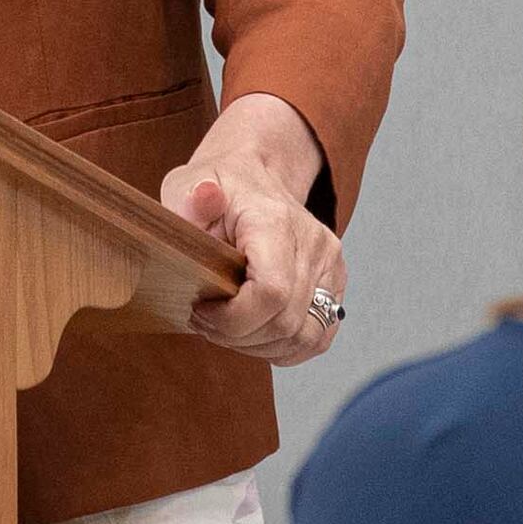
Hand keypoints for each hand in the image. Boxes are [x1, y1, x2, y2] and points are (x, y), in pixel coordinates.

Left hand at [159, 93, 344, 367]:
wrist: (254, 177)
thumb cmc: (218, 187)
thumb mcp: (188, 184)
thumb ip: (190, 201)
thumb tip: (204, 198)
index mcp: (276, 221)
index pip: (271, 292)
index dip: (232, 319)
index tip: (200, 309)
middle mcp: (313, 244)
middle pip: (284, 322)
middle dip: (236, 335)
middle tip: (204, 321)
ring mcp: (329, 265)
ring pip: (304, 337)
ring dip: (259, 345)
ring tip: (226, 327)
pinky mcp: (334, 283)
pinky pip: (318, 336)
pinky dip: (284, 346)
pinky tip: (253, 334)